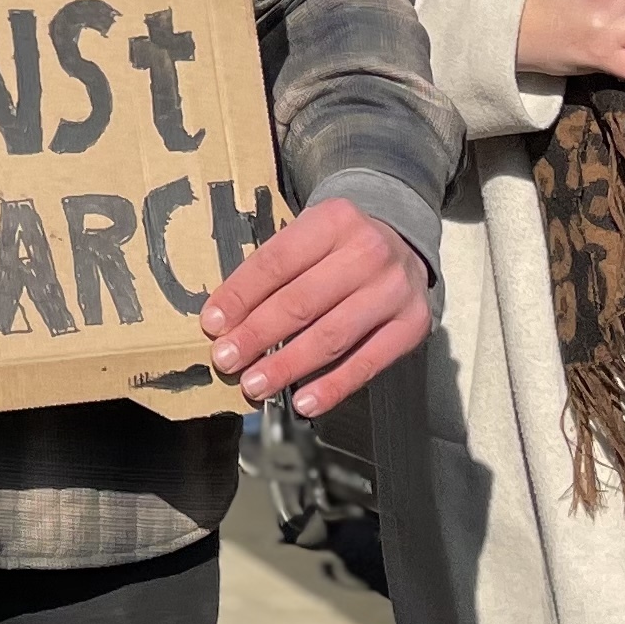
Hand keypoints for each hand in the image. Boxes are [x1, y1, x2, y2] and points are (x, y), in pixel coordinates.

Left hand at [200, 200, 430, 417]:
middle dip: (257, 335)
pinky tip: (304, 403)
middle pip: (301, 302)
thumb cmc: (340, 246)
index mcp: (334, 220)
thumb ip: (273, 270)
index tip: (213, 324)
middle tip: (226, 360)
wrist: (405, 243)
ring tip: (255, 385)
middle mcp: (368, 252)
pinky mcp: (412, 325)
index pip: (277, 261)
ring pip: (331, 336)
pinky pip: (367, 363)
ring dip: (287, 366)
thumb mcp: (308, 236)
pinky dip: (333, 387)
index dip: (241, 295)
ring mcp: (394, 290)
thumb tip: (225, 320)